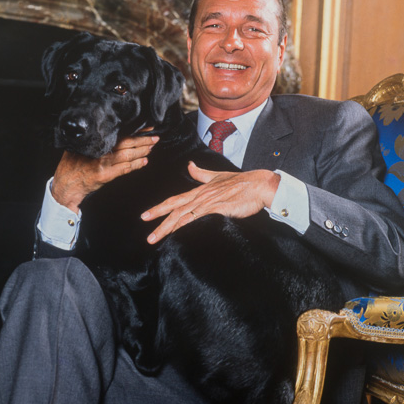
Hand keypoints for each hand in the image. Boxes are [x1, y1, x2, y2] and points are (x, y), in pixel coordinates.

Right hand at [50, 132, 157, 210]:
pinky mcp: (105, 175)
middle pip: (127, 143)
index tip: (145, 127)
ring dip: (142, 151)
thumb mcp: (75, 148)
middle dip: (143, 140)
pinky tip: (143, 162)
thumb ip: (88, 141)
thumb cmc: (69, 167)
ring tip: (151, 148)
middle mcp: (99, 152)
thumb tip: (100, 133)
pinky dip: (136, 165)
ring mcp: (103, 164)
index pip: (118, 134)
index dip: (134, 130)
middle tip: (154, 137)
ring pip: (128, 155)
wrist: (65, 185)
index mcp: (94, 143)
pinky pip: (125, 169)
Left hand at [140, 162, 280, 243]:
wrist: (260, 185)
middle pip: (174, 207)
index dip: (159, 207)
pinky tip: (175, 233)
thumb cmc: (242, 182)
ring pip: (181, 215)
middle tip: (143, 225)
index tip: (146, 215)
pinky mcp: (217, 208)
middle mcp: (200, 196)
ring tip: (153, 238)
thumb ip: (201, 174)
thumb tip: (189, 165)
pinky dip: (184, 225)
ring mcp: (208, 202)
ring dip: (165, 228)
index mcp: (199, 190)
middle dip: (156, 217)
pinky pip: (196, 218)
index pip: (175, 200)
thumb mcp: (217, 176)